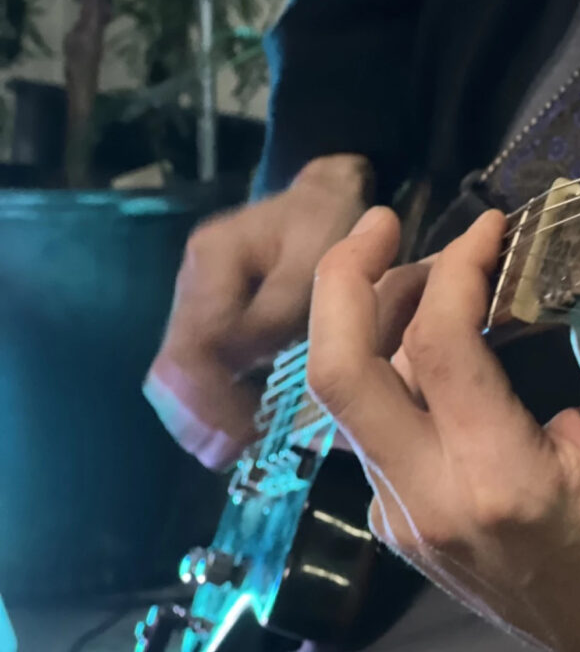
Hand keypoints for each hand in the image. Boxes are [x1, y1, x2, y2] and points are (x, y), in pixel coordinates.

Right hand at [145, 155, 373, 467]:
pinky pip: (201, 366)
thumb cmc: (331, 224)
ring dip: (202, 414)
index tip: (239, 437)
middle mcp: (193, 283)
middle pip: (175, 366)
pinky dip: (214, 399)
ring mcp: (198, 299)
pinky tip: (237, 428)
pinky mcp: (213, 315)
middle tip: (226, 455)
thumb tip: (245, 364)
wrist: (330, 195)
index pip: (192, 347)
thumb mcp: (318, 258)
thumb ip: (281, 310)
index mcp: (211, 261)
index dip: (210, 401)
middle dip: (198, 416)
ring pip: (181, 372)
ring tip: (228, 451)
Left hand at [308, 206, 579, 651]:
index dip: (457, 264)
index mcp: (504, 485)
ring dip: (369, 321)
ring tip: (421, 273)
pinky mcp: (404, 526)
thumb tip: (554, 273)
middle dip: (344, 277)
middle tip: (382, 223)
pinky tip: (429, 338)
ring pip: (348, 399)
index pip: (439, 346)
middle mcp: (433, 503)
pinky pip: (374, 428)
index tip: (492, 226)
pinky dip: (389, 368)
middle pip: (340, 374)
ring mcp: (408, 521)